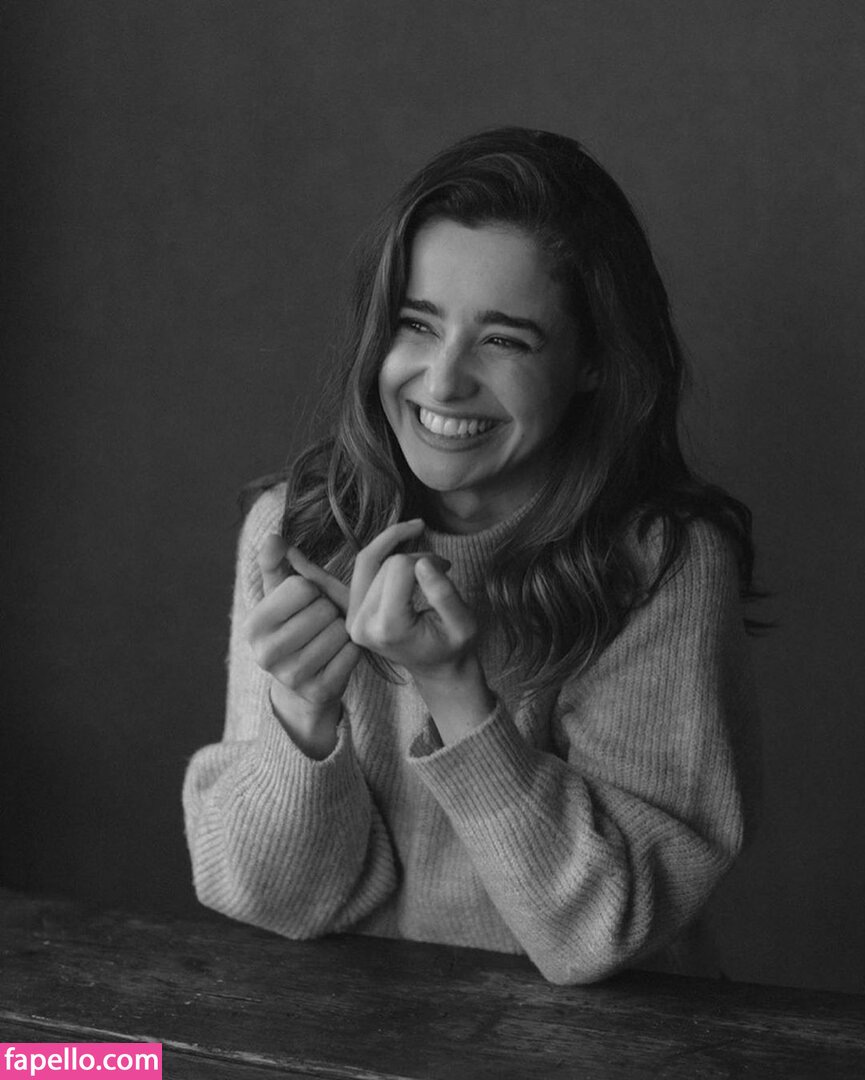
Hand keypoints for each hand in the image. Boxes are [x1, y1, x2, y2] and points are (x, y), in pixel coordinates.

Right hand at [245, 535, 360, 756]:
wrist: (304, 682)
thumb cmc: (296, 624)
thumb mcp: (282, 595)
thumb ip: (276, 564)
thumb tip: (274, 538)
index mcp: (253, 625)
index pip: (302, 588)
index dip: (312, 590)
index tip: (305, 603)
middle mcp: (265, 654)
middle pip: (323, 610)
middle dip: (329, 611)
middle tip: (320, 624)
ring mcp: (291, 677)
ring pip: (339, 632)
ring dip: (342, 631)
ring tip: (328, 638)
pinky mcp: (319, 692)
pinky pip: (351, 655)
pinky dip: (352, 650)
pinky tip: (339, 655)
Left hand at [344, 520, 475, 678]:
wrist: (437, 667)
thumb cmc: (453, 646)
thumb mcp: (464, 624)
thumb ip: (444, 594)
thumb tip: (422, 563)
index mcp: (388, 629)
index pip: (400, 568)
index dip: (427, 560)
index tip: (445, 568)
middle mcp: (362, 624)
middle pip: (385, 564)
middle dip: (414, 558)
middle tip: (439, 567)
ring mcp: (352, 619)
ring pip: (369, 560)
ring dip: (394, 547)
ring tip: (417, 537)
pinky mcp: (351, 612)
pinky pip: (362, 569)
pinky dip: (381, 553)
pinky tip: (400, 544)